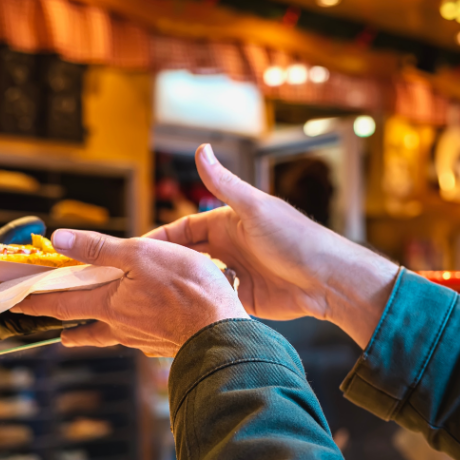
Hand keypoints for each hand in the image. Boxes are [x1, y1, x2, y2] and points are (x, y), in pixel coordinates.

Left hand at [11, 230, 248, 357]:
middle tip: (56, 331)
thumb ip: (99, 248)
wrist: (222, 334)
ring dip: (98, 335)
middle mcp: (122, 328)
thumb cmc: (187, 291)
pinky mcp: (166, 345)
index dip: (38, 302)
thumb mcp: (140, 255)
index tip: (17, 305)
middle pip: (86, 328)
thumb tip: (59, 239)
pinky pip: (144, 340)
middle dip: (67, 327)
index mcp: (109, 305)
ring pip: (114, 336)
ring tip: (91, 335)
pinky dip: (137, 335)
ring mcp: (144, 340)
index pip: (62, 303)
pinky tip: (144, 332)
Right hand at [146, 144, 398, 347]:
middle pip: (185, 256)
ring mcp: (233, 273)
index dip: (158, 239)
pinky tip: (178, 310)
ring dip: (177, 286)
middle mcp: (227, 247)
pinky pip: (211, 300)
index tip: (134, 251)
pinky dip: (197, 304)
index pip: (182, 229)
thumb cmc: (296, 238)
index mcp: (226, 223)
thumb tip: (200, 148)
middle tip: (133, 277)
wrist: (327, 280)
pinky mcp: (241, 298)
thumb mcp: (254, 208)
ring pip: (195, 279)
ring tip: (148, 297)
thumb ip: (223, 184)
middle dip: (162, 264)